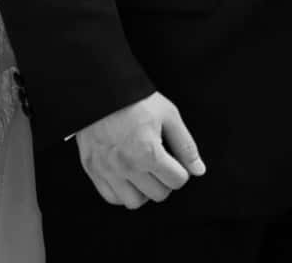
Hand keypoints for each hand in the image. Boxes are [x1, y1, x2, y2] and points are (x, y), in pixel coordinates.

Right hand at [74, 91, 205, 208]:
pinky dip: (122, 192)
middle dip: (166, 181)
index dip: (181, 171)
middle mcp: (127, 166)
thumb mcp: (168, 115)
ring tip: (145, 173)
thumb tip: (198, 170)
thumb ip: (185, 145)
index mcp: (148, 153)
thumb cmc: (136, 99)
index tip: (176, 161)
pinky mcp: (93, 170)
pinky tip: (128, 176)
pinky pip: (111, 197)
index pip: (177, 181)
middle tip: (162, 165)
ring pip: (134, 202)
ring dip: (144, 191)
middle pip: (158, 194)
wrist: (102, 89)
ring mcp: (108, 170)